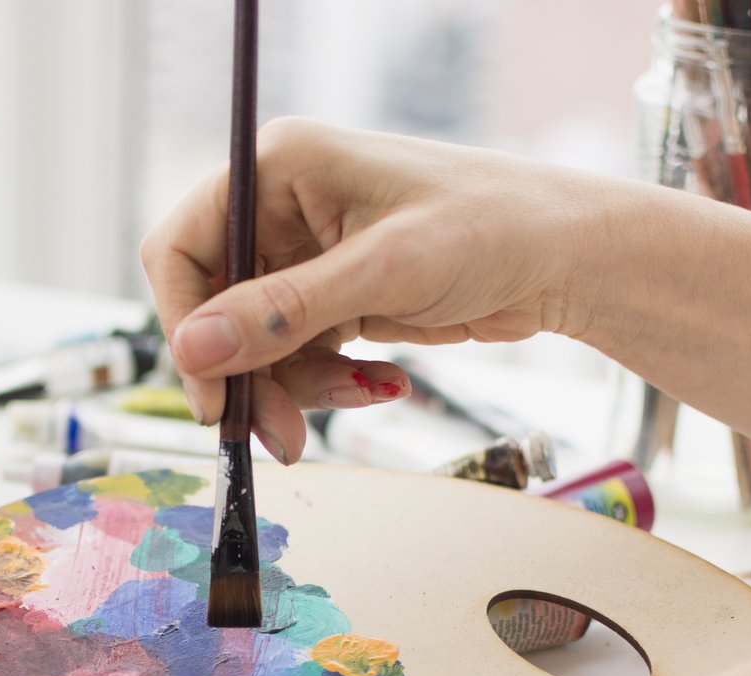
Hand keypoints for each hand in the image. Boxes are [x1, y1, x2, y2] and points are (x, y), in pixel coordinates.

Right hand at [141, 117, 601, 462]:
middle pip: (216, 309)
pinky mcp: (336, 298)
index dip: (185, 323)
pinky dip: (331, 383)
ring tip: (357, 397)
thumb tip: (191, 349)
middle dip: (246, 373)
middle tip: (273, 432)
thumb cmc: (491, 226)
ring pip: (257, 345)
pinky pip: (300, 357)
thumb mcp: (382, 270)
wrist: (567, 256)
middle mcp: (282, 208)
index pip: (183, 248)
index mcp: (278, 168)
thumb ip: (282, 311)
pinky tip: (384, 381)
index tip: (210, 389)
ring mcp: (308, 256)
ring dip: (292, 389)